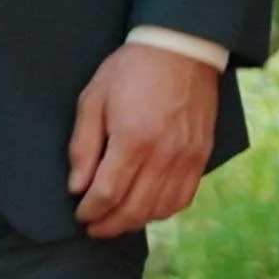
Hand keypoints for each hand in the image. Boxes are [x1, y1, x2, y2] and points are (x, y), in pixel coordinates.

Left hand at [67, 41, 219, 236]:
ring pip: (159, 209)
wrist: (181, 49)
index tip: (80, 214)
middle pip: (134, 209)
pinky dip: (163, 211)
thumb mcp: (93, 98)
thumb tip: (77, 186)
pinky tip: (147, 210)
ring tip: (116, 222)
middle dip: (109, 225)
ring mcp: (186, 158)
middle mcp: (163, 154)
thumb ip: (83, 145)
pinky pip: (183, 198)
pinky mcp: (201, 156)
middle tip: (93, 228)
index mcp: (133, 138)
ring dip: (135, 222)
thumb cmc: (131, 70)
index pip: (108, 193)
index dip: (90, 211)